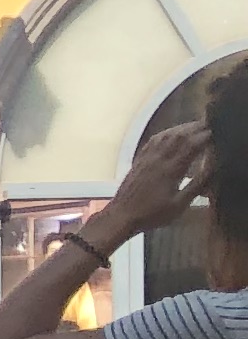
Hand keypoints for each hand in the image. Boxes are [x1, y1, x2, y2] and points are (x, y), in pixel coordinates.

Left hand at [96, 123, 215, 242]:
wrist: (121, 216)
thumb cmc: (152, 214)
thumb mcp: (180, 204)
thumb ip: (197, 185)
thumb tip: (214, 167)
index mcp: (171, 169)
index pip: (191, 145)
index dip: (205, 136)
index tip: (218, 131)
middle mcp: (158, 159)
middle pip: (179, 136)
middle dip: (196, 127)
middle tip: (211, 123)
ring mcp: (146, 158)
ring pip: (165, 136)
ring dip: (181, 127)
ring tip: (195, 124)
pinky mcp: (138, 160)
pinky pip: (152, 141)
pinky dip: (165, 133)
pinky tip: (170, 133)